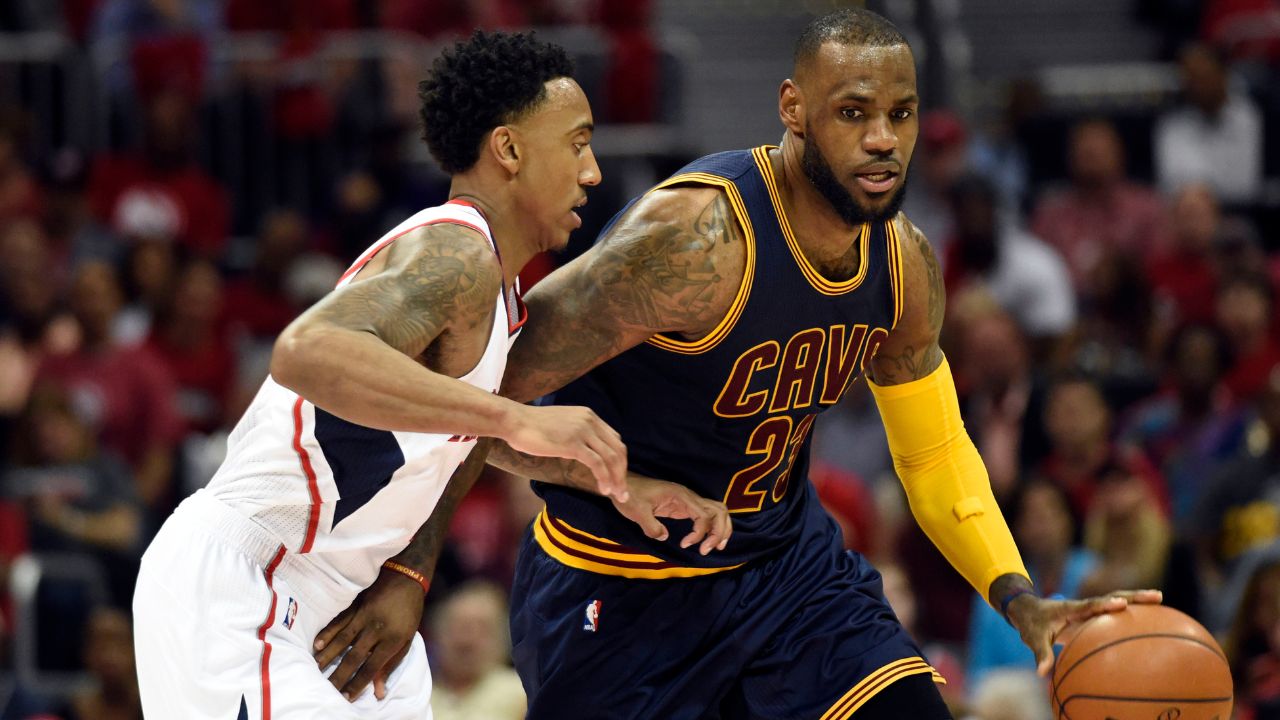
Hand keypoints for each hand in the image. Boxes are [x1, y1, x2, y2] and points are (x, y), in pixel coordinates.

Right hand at [313, 567, 424, 700]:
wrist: (406, 575)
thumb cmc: (409, 611)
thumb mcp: (408, 638)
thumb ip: (392, 664)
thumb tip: (379, 691)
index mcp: (393, 639)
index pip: (372, 667)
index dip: (358, 684)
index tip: (347, 697)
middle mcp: (377, 629)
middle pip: (354, 656)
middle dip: (340, 675)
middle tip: (327, 689)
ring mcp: (365, 616)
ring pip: (343, 639)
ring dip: (328, 656)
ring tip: (316, 669)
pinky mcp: (356, 605)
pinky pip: (338, 621)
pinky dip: (327, 633)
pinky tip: (318, 644)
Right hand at [504, 404, 627, 500]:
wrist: (514, 420)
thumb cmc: (531, 426)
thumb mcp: (561, 424)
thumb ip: (575, 434)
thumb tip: (580, 450)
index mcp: (588, 416)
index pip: (615, 440)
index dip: (619, 460)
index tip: (617, 477)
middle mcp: (590, 421)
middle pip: (618, 449)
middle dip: (622, 472)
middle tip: (622, 492)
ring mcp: (582, 431)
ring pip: (611, 458)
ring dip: (617, 479)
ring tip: (616, 495)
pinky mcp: (573, 444)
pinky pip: (597, 463)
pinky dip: (604, 478)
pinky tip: (603, 490)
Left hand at [611, 474, 731, 555]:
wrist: (624, 485)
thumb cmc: (630, 496)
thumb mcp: (637, 512)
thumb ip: (651, 526)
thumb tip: (664, 537)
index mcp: (680, 495)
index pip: (703, 515)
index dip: (699, 533)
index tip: (684, 545)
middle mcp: (689, 496)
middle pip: (718, 511)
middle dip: (719, 531)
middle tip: (707, 550)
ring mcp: (688, 501)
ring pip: (716, 511)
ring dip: (721, 528)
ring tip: (716, 547)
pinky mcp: (684, 506)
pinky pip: (706, 515)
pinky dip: (712, 527)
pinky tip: (705, 541)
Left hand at [1006, 588, 1163, 675]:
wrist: (1027, 609)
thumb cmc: (1031, 624)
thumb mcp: (1032, 639)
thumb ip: (1039, 654)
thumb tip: (1041, 673)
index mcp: (1070, 609)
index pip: (1089, 606)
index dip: (1104, 604)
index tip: (1120, 604)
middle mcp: (1083, 606)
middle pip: (1112, 598)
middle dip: (1133, 596)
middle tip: (1157, 595)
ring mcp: (1090, 609)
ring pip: (1117, 602)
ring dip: (1137, 600)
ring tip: (1160, 599)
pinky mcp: (1094, 615)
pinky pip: (1115, 613)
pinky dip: (1131, 612)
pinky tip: (1151, 617)